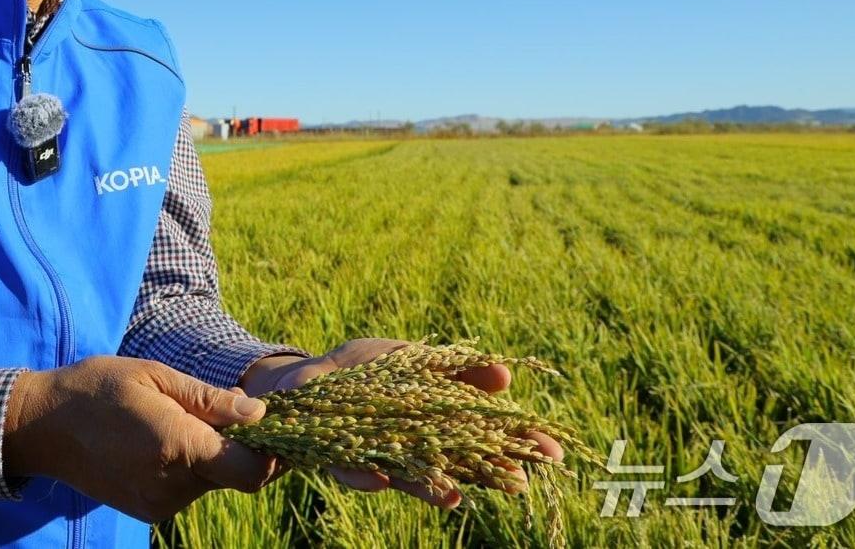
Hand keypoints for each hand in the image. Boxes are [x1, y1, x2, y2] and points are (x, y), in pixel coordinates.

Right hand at [3, 355, 278, 522]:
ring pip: (210, 482)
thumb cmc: (99, 388)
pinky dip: (188, 467)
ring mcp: (158, 504)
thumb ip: (210, 400)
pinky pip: (186, 490)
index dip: (270, 452)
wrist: (42, 427)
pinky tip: (163, 439)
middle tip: (220, 407)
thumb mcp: (155, 376)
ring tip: (179, 418)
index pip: (251, 471)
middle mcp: (172, 484)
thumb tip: (259, 413)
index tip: (269, 425)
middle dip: (238, 446)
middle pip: (234, 475)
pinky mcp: (147, 511)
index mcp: (178, 446)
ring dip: (210, 455)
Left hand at [240, 338, 565, 508]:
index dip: (517, 447)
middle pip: (454, 463)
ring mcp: (374, 453)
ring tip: (455, 494)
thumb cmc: (362, 370)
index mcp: (432, 424)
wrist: (300, 382)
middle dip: (486, 472)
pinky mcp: (332, 454)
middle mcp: (409, 447)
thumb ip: (455, 369)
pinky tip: (379, 480)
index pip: (483, 439)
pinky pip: (348, 467)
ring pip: (407, 476)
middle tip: (522, 483)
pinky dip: (362, 474)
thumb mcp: (412, 360)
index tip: (554, 453)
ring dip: (429, 487)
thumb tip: (504, 374)